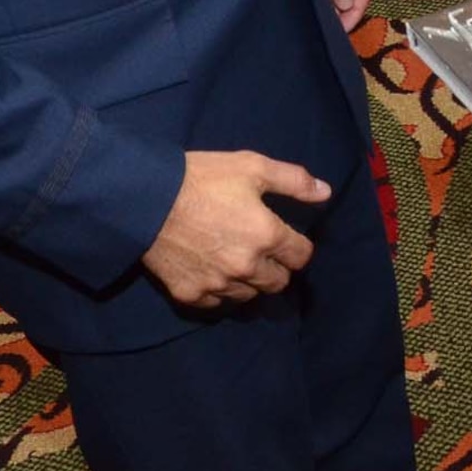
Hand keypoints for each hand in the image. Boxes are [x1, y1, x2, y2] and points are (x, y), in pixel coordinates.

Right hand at [141, 150, 328, 307]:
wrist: (145, 199)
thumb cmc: (202, 178)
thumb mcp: (252, 166)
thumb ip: (294, 181)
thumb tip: (326, 193)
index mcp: (266, 235)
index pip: (301, 255)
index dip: (298, 245)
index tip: (287, 236)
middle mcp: (247, 267)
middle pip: (279, 282)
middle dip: (277, 267)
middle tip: (263, 249)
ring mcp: (218, 285)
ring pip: (250, 296)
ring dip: (251, 282)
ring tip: (239, 260)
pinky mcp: (192, 295)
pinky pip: (218, 304)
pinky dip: (222, 291)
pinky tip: (214, 271)